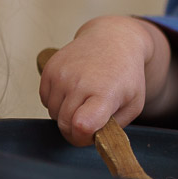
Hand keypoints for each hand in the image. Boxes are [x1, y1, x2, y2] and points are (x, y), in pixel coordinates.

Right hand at [38, 16, 158, 145]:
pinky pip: (44, 99)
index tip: (90, 136)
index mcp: (104, 93)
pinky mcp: (49, 69)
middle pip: (64, 124)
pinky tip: (72, 93)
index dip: (82, 138)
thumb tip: (91, 138)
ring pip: (52, 113)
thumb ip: (114, 127)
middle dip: (75, 132)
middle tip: (89, 125)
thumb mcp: (133, 105)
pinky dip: (55, 102)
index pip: (81, 125)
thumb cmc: (125, 75)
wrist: (112, 40)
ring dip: (65, 116)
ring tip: (82, 103)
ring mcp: (61, 75)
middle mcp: (79, 82)